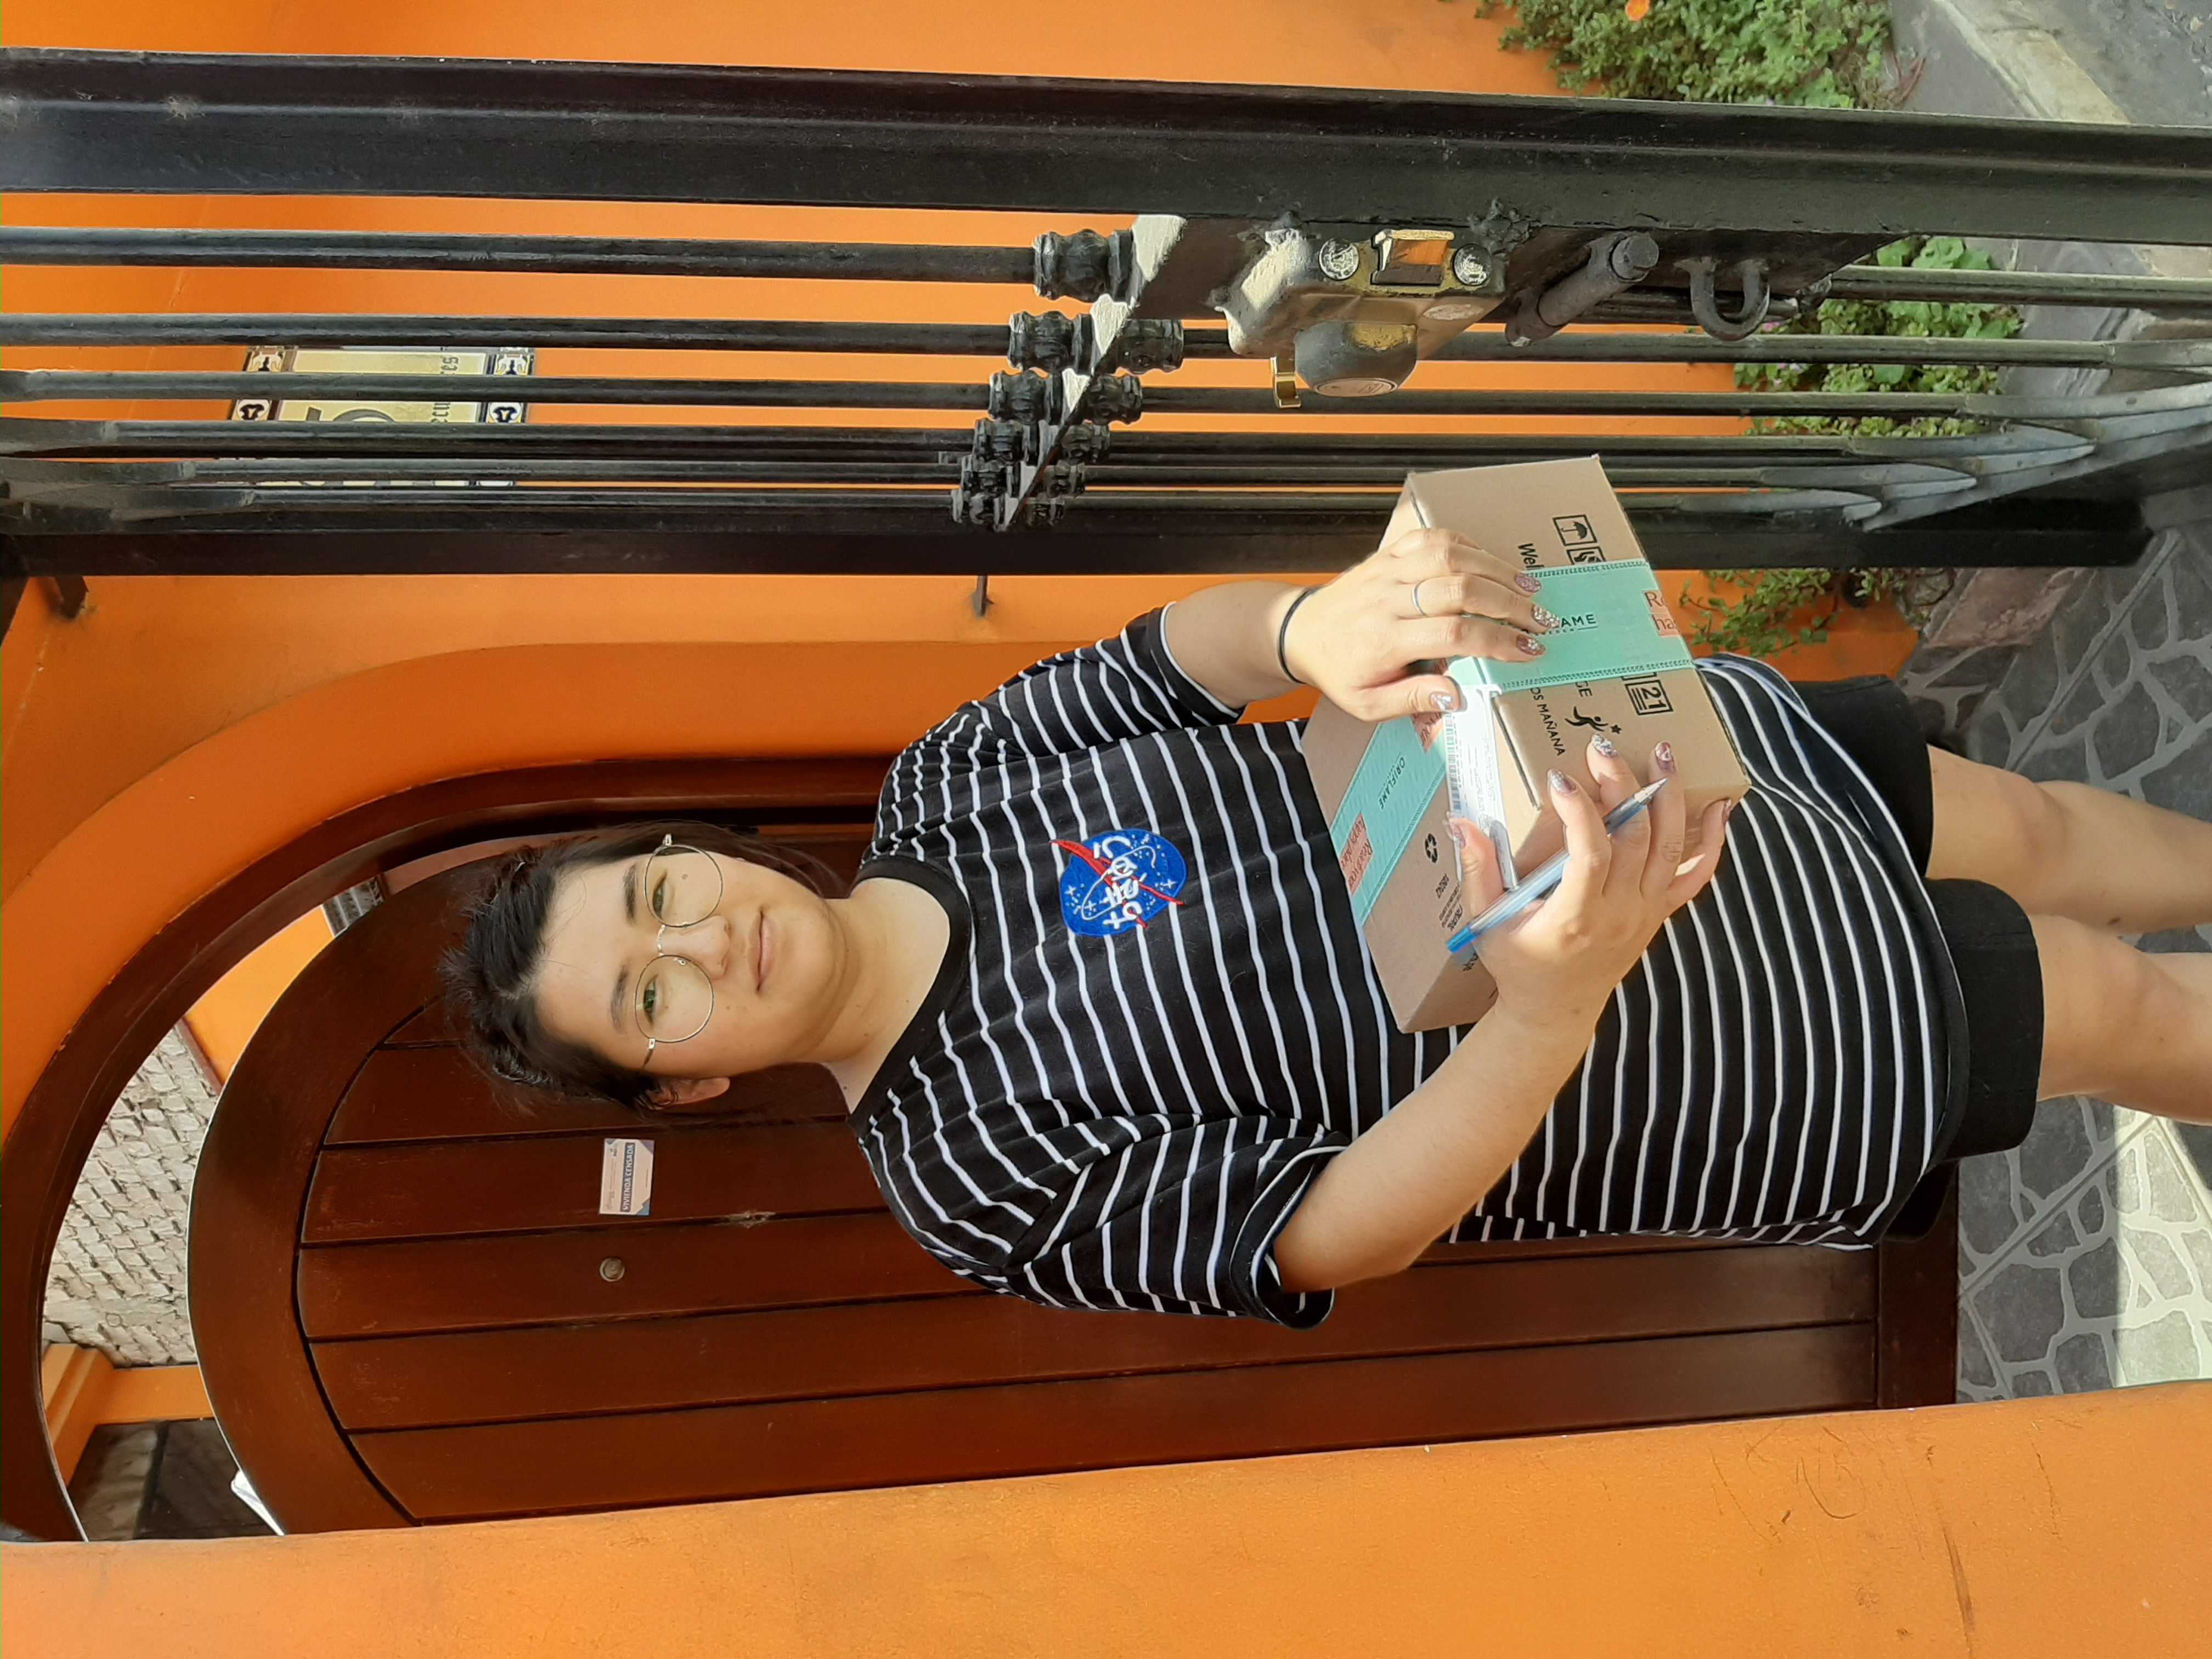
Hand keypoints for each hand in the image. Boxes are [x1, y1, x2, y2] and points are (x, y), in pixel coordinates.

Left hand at [1281, 528, 1556, 719]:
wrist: (1301, 634)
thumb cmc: (1341, 672)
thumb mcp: (1369, 705)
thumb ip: (1413, 700)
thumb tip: (1458, 695)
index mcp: (1384, 641)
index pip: (1453, 634)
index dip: (1497, 640)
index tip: (1529, 650)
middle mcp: (1387, 600)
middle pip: (1458, 589)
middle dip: (1508, 604)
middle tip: (1542, 620)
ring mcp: (1388, 571)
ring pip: (1449, 556)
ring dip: (1496, 569)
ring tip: (1530, 589)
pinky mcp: (1388, 554)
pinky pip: (1432, 538)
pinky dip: (1467, 545)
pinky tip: (1492, 563)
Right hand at [1449, 738, 1731, 1036]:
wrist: (1555, 1010)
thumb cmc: (1518, 964)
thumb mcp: (1487, 922)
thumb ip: (1477, 871)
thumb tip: (1462, 821)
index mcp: (1575, 917)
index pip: (1590, 854)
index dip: (1580, 811)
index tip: (1559, 778)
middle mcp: (1620, 913)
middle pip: (1634, 837)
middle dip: (1621, 783)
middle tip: (1601, 745)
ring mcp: (1646, 912)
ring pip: (1670, 845)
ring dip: (1669, 795)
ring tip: (1661, 752)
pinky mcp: (1659, 912)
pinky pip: (1696, 875)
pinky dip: (1712, 841)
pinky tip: (1719, 806)